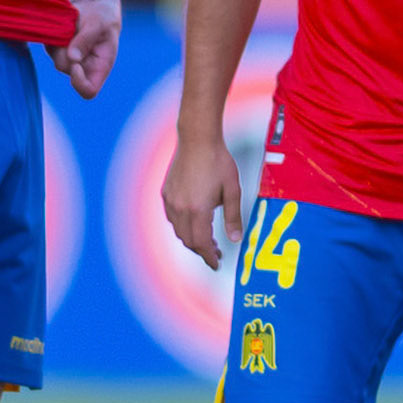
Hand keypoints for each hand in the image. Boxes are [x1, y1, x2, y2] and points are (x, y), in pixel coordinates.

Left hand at [49, 0, 121, 99]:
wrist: (93, 3)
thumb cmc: (103, 15)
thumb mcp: (99, 23)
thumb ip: (86, 39)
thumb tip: (73, 58)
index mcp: (100, 68)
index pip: (88, 91)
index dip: (79, 82)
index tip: (76, 64)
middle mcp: (82, 67)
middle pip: (64, 67)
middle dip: (65, 48)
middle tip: (73, 26)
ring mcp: (67, 58)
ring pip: (54, 55)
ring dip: (60, 38)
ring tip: (72, 22)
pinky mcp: (55, 48)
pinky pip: (48, 44)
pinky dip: (54, 33)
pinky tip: (65, 22)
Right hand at [162, 136, 245, 270]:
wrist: (197, 139)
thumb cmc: (218, 161)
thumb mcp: (232, 190)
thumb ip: (233, 217)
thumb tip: (236, 239)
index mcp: (198, 210)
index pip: (201, 243)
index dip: (209, 257)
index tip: (216, 264)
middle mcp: (181, 208)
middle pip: (189, 241)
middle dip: (202, 250)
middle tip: (216, 253)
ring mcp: (171, 200)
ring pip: (179, 231)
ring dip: (192, 239)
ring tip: (207, 239)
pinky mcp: (166, 193)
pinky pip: (173, 218)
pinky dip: (183, 227)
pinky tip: (194, 222)